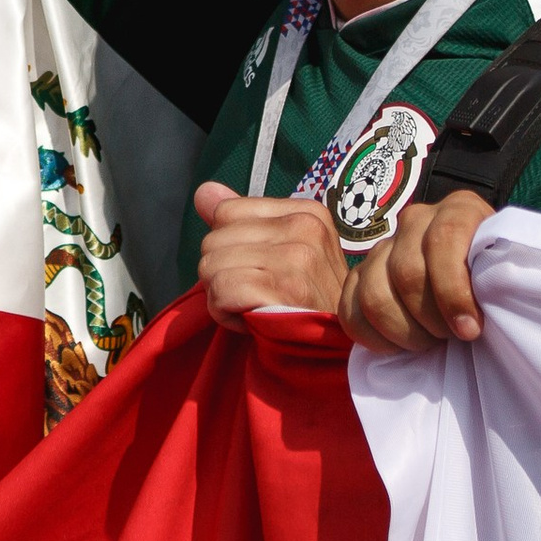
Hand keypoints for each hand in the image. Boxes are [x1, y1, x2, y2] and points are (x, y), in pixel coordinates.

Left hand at [191, 182, 350, 327]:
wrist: (335, 349)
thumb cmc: (304, 302)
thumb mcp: (279, 251)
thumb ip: (239, 220)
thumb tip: (204, 191)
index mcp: (305, 213)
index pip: (225, 212)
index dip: (230, 247)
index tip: (262, 270)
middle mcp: (305, 228)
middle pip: (212, 240)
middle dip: (223, 273)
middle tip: (258, 294)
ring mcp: (298, 257)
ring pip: (210, 266)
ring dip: (222, 296)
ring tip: (257, 306)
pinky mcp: (286, 288)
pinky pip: (220, 290)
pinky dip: (224, 312)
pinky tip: (251, 320)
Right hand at [341, 189, 493, 350]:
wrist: (480, 291)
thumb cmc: (500, 287)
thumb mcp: (510, 275)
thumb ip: (499, 279)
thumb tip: (486, 302)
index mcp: (459, 210)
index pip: (443, 241)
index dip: (453, 291)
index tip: (470, 330)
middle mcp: (416, 219)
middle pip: (407, 272)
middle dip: (430, 318)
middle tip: (451, 337)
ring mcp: (384, 246)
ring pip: (374, 295)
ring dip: (404, 331)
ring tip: (428, 342)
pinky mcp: (360, 274)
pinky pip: (349, 309)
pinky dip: (373, 337)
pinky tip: (399, 345)